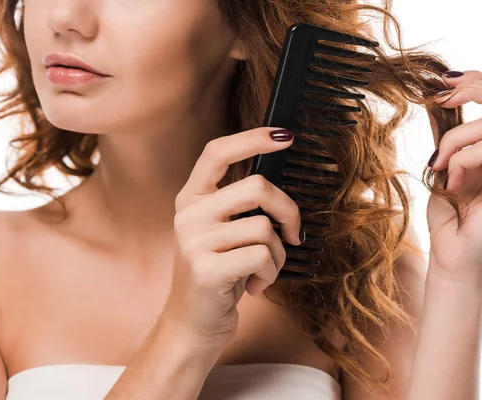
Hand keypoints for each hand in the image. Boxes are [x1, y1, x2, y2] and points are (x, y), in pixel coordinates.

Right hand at [161, 127, 302, 349]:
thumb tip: (280, 189)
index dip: (253, 138)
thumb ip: (238, 207)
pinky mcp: (206, 269)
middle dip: (289, 211)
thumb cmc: (217, 274)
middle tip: (293, 235)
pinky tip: (254, 285)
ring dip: (279, 254)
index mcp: (191, 198)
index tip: (285, 136)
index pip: (217, 152)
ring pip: (265, 227)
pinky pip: (262, 256)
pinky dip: (270, 273)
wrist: (191, 323)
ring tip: (264, 270)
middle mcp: (188, 214)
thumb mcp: (220, 233)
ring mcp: (194, 241)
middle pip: (257, 187)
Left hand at [426, 70, 481, 283]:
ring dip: (454, 140)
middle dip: (474, 88)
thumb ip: (454, 135)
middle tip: (440, 98)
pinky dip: (459, 160)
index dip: (480, 82)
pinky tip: (452, 183)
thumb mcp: (448, 165)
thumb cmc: (450, 216)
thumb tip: (441, 98)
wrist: (452, 258)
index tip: (444, 84)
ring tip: (440, 167)